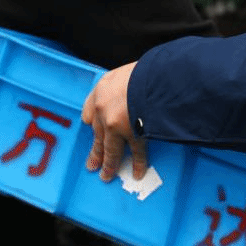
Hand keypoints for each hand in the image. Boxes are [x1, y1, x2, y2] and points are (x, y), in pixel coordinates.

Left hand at [81, 62, 146, 182]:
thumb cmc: (148, 70)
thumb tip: (138, 94)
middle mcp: (103, 107)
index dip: (92, 121)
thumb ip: (127, 86)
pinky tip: (137, 172)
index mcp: (102, 88)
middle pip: (97, 134)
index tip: (91, 127)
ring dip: (109, 164)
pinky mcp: (131, 134)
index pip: (89, 109)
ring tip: (106, 175)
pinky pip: (135, 152)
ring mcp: (115, 123)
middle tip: (92, 164)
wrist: (155, 77)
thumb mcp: (131, 72)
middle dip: (96, 151)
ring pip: (110, 148)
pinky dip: (138, 163)